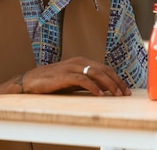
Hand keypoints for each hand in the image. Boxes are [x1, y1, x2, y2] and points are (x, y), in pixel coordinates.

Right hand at [0, 57, 131, 96]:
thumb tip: (104, 89)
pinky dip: (93, 87)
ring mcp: (72, 67)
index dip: (116, 78)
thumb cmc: (52, 82)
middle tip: (125, 92)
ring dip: (109, 85)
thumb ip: (87, 82)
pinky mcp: (65, 75)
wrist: (31, 81)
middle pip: (104, 70)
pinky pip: (83, 80)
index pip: (105, 68)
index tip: (125, 89)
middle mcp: (79, 61)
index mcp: (82, 61)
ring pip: (96, 74)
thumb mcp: (73, 81)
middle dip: (117, 81)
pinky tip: (100, 94)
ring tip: (117, 94)